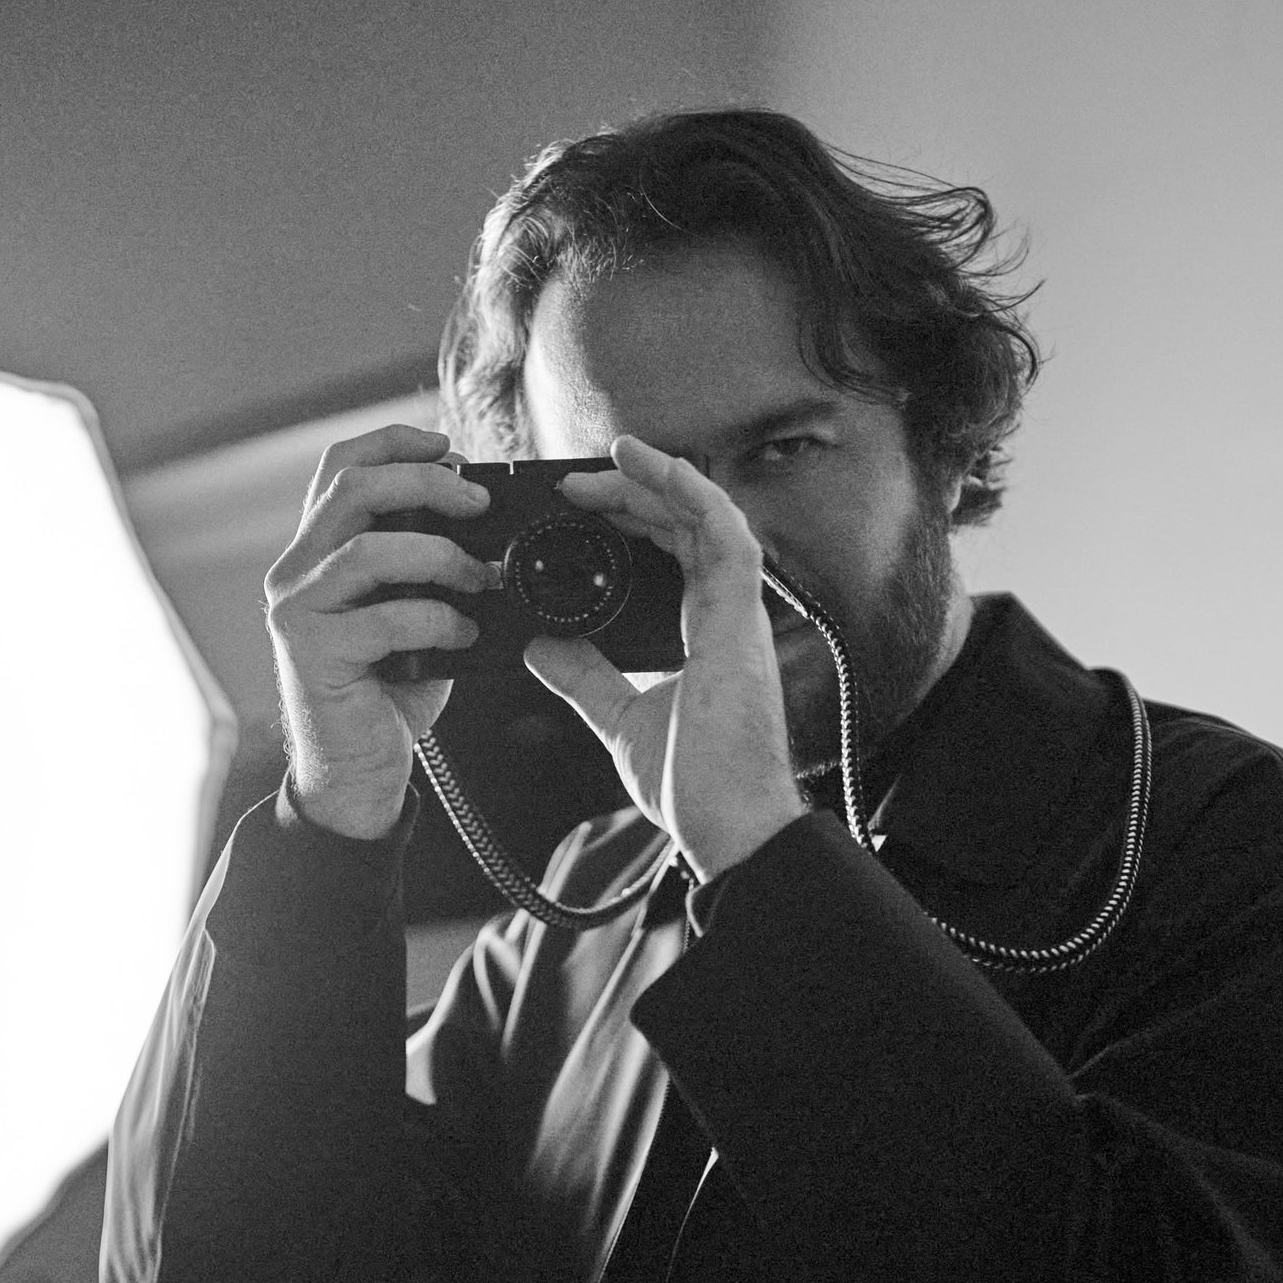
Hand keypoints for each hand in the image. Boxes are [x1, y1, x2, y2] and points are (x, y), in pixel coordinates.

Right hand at [264, 424, 497, 838]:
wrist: (354, 775)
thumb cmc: (386, 691)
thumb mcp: (409, 611)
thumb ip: (427, 566)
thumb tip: (485, 523)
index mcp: (316, 551)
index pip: (340, 465)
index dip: (394, 442)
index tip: (451, 449)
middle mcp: (294, 572)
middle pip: (353, 488)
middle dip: (427, 483)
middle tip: (481, 504)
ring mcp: (296, 612)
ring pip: (367, 548)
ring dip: (440, 555)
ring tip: (483, 577)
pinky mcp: (311, 654)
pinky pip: (383, 617)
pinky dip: (436, 618)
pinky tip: (464, 634)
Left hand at [525, 436, 805, 879]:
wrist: (727, 827)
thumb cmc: (694, 786)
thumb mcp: (621, 720)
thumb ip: (586, 679)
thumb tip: (541, 646)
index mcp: (701, 634)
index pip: (672, 554)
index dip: (632, 520)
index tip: (580, 507)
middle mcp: (725, 616)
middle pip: (685, 527)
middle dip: (634, 494)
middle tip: (577, 483)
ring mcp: (738, 615)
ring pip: (708, 519)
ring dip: (661, 480)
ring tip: (615, 455)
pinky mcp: (742, 620)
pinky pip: (729, 538)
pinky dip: (696, 498)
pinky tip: (660, 471)